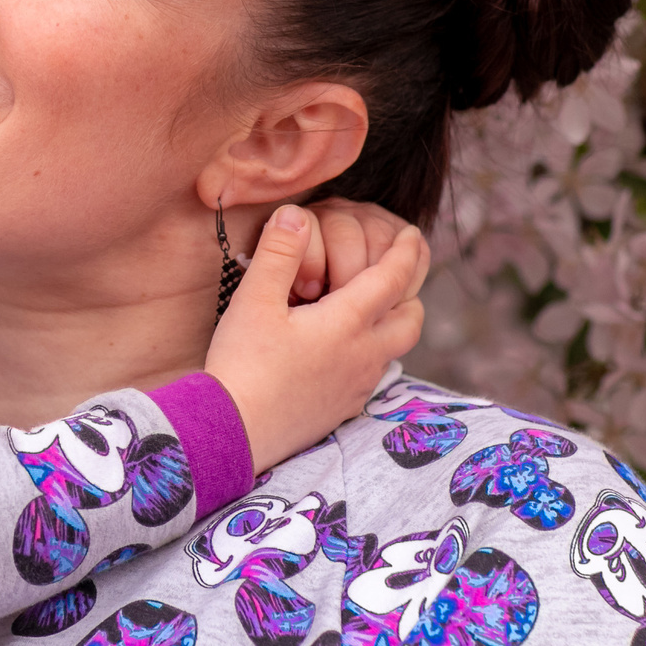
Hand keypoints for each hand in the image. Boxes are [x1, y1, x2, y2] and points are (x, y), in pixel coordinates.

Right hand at [205, 204, 429, 472]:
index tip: (413, 234)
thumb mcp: (254, 300)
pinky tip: (348, 351)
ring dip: (393, 323)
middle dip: (411, 291)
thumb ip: (278, 252)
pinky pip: (373, 375)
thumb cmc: (242, 364)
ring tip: (376, 308)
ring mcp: (355, 386)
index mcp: (347, 323)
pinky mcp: (342, 410)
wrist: (232, 433)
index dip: (405, 252)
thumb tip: (295, 213)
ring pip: (394, 349)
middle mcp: (362, 355)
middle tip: (400, 272)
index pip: (391, 278)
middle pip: (410, 319)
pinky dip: (373, 352)